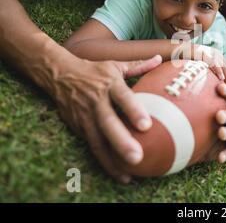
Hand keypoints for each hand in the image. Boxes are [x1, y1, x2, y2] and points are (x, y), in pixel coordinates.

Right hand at [54, 55, 161, 182]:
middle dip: (121, 141)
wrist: (59, 74)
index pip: (123, 97)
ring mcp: (85, 116)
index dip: (133, 110)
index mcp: (109, 84)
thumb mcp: (115, 64)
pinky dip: (105, 161)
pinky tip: (120, 174)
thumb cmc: (94, 70)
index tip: (146, 125)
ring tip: (129, 174)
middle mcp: (96, 101)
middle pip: (108, 122)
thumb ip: (138, 65)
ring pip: (97, 140)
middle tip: (137, 157)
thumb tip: (159, 59)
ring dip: (112, 158)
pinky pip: (93, 146)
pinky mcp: (78, 127)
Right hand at [177, 43, 225, 87]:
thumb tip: (214, 84)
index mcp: (217, 55)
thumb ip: (209, 71)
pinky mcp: (204, 53)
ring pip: (223, 65)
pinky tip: (221, 78)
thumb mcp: (202, 66)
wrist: (178, 50)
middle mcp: (215, 53)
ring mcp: (210, 53)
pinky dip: (219, 70)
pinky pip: (213, 62)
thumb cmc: (189, 61)